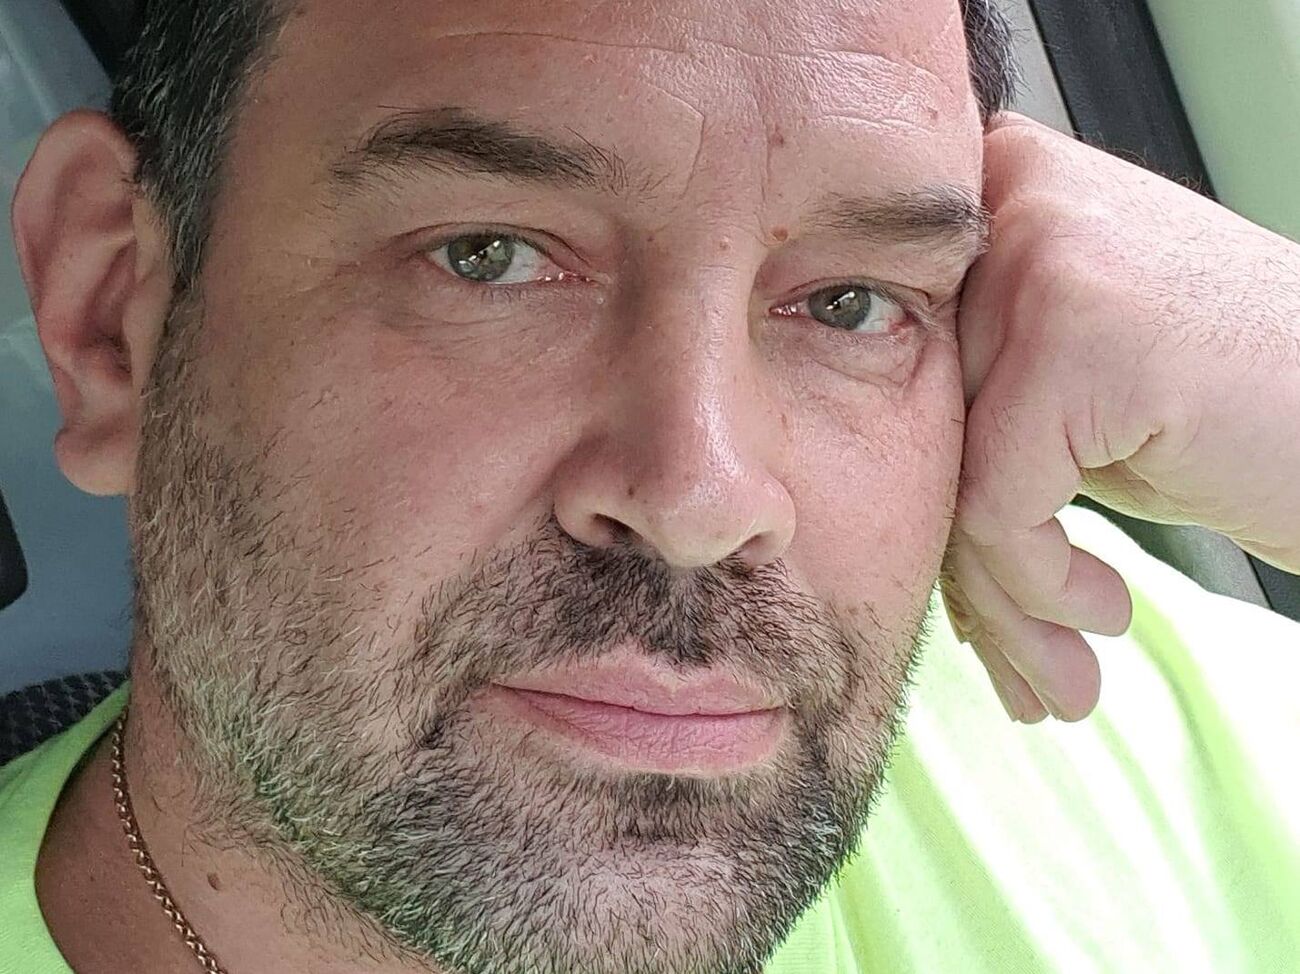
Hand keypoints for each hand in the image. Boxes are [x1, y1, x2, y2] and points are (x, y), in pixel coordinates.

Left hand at [944, 113, 1299, 723]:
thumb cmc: (1240, 409)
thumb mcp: (1076, 384)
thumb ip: (967, 396)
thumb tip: (845, 487)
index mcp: (1000, 186)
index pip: (899, 365)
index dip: (924, 491)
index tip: (967, 589)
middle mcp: (1011, 195)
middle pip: (922, 422)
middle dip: (962, 563)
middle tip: (1012, 656)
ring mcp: (1042, 255)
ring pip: (949, 475)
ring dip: (998, 601)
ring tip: (1053, 675)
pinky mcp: (1072, 337)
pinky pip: (995, 508)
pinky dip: (1042, 588)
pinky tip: (1105, 614)